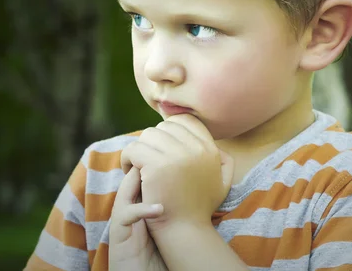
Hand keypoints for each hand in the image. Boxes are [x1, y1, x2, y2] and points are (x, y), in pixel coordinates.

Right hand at [109, 167, 167, 270]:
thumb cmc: (159, 252)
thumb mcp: (167, 223)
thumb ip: (173, 204)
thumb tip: (196, 185)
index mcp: (140, 202)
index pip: (144, 175)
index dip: (157, 164)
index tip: (175, 157)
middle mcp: (128, 206)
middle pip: (132, 177)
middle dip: (146, 166)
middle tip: (165, 158)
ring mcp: (121, 218)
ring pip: (125, 191)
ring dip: (142, 181)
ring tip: (159, 175)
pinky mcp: (118, 233)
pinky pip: (126, 215)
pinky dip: (142, 209)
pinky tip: (159, 209)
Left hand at [120, 114, 234, 231]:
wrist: (186, 230)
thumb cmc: (200, 206)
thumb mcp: (222, 180)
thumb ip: (223, 159)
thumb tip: (215, 144)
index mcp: (210, 148)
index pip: (185, 121)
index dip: (169, 130)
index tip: (161, 148)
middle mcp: (196, 148)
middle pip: (164, 126)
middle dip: (153, 141)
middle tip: (147, 159)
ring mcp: (176, 156)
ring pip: (147, 135)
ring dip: (139, 148)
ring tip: (137, 165)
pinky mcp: (156, 167)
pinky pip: (133, 149)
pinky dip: (127, 158)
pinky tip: (129, 170)